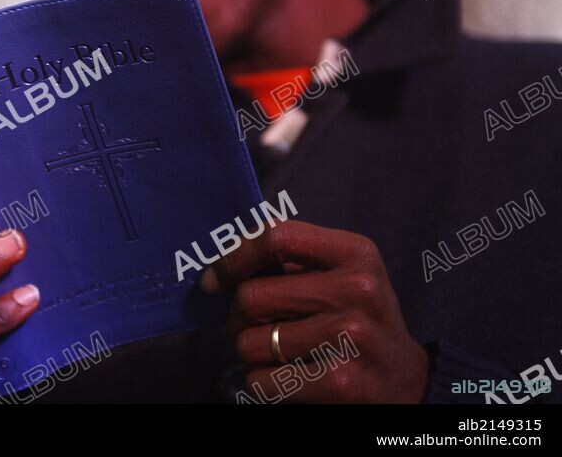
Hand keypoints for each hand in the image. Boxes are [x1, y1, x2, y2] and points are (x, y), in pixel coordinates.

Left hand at [201, 220, 429, 402]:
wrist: (406, 379)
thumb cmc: (357, 317)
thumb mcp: (341, 273)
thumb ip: (291, 257)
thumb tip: (222, 255)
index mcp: (356, 253)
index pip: (276, 236)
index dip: (233, 256)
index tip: (214, 280)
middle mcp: (359, 290)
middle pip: (252, 296)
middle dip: (237, 317)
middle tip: (248, 327)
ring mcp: (352, 337)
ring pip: (251, 342)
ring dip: (249, 353)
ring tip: (275, 353)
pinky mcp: (342, 383)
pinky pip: (261, 380)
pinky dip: (261, 384)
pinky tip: (286, 378)